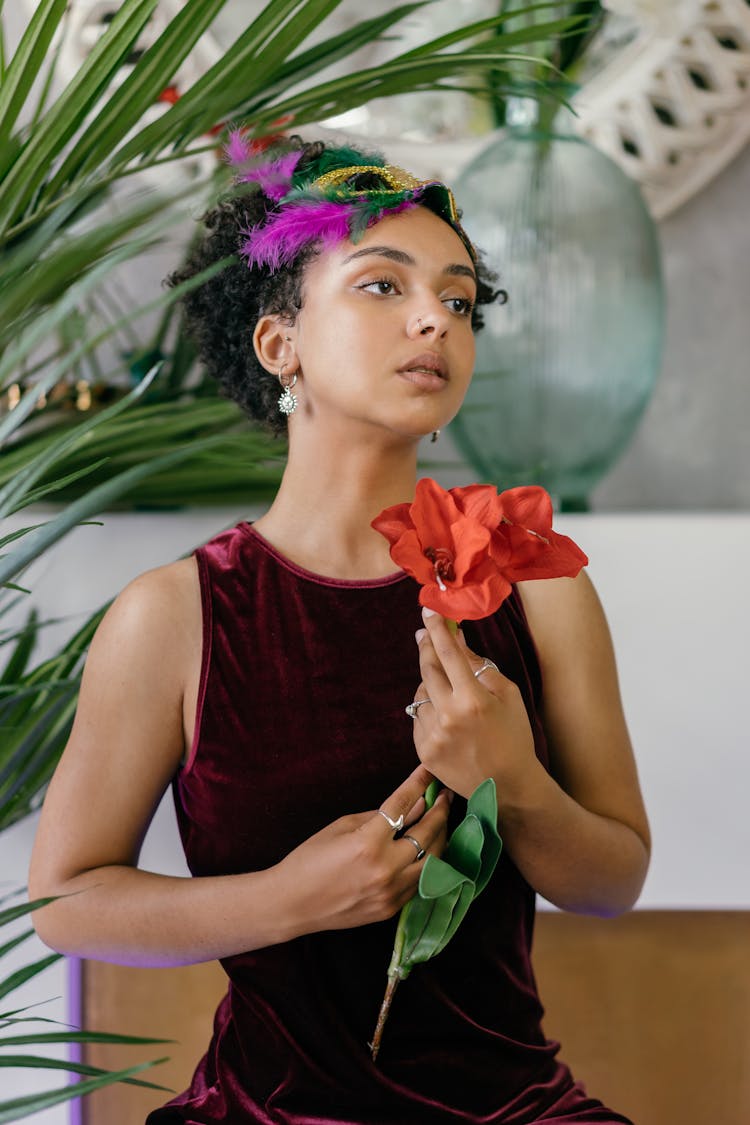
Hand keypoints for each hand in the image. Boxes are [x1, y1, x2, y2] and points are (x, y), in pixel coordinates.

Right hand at [275, 764, 450, 937]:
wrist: (292, 903)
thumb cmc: (310, 859)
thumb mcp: (342, 826)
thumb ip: (381, 815)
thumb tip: (414, 804)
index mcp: (368, 843)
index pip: (402, 806)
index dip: (418, 784)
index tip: (429, 771)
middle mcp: (385, 869)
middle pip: (428, 834)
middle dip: (440, 810)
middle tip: (445, 795)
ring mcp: (391, 893)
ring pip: (434, 862)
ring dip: (440, 837)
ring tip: (441, 821)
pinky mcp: (392, 909)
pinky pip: (420, 882)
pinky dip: (429, 862)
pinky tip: (429, 848)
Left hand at [410, 609, 536, 798]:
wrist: (508, 787)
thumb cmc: (513, 737)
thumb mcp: (508, 695)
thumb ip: (480, 666)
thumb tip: (456, 638)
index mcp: (473, 699)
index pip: (448, 653)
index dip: (437, 629)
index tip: (428, 611)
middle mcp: (448, 716)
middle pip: (426, 669)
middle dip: (426, 647)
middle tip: (425, 634)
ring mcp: (433, 735)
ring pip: (420, 693)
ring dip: (430, 684)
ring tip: (449, 692)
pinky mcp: (423, 751)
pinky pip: (417, 717)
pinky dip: (428, 710)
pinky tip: (445, 718)